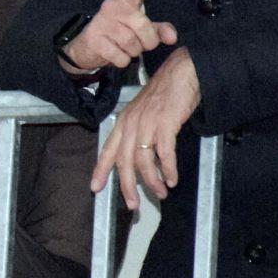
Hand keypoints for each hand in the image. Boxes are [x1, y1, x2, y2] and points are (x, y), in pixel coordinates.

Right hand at [62, 0, 178, 72]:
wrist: (87, 47)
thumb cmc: (119, 33)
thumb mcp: (140, 29)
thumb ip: (159, 30)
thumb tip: (172, 38)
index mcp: (124, 2)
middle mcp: (111, 8)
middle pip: (141, 25)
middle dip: (148, 41)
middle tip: (143, 45)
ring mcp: (101, 24)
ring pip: (130, 42)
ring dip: (133, 52)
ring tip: (127, 49)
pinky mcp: (94, 40)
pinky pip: (119, 56)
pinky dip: (122, 60)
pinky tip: (116, 55)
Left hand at [92, 47, 200, 210]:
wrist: (182, 73)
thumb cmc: (165, 95)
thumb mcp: (144, 113)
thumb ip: (139, 133)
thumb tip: (140, 159)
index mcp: (123, 122)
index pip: (107, 150)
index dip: (101, 170)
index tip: (95, 188)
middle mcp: (130, 123)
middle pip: (123, 161)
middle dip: (127, 185)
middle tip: (132, 205)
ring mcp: (146, 123)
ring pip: (143, 160)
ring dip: (152, 180)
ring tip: (161, 192)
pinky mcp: (164, 123)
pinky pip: (164, 152)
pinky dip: (168, 168)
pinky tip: (173, 179)